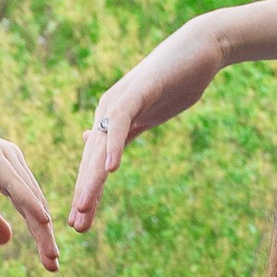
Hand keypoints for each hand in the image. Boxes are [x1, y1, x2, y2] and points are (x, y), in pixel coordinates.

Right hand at [0, 111, 60, 271]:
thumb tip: (8, 241)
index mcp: (8, 172)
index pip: (30, 208)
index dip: (40, 236)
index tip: (49, 264)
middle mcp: (12, 161)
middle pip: (36, 205)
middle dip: (45, 237)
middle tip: (54, 266)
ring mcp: (4, 156)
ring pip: (30, 196)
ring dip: (42, 226)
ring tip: (51, 253)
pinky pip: (14, 183)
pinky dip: (29, 202)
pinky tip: (42, 221)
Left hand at [69, 20, 227, 232]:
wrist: (200, 49)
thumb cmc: (177, 80)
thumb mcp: (147, 112)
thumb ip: (126, 129)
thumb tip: (103, 143)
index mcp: (110, 121)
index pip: (94, 164)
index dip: (88, 194)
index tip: (80, 223)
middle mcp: (108, 113)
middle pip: (91, 161)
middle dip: (84, 195)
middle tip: (76, 227)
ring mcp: (120, 102)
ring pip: (100, 147)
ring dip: (91, 180)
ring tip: (84, 208)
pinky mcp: (138, 92)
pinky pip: (120, 123)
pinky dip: (114, 146)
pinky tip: (111, 171)